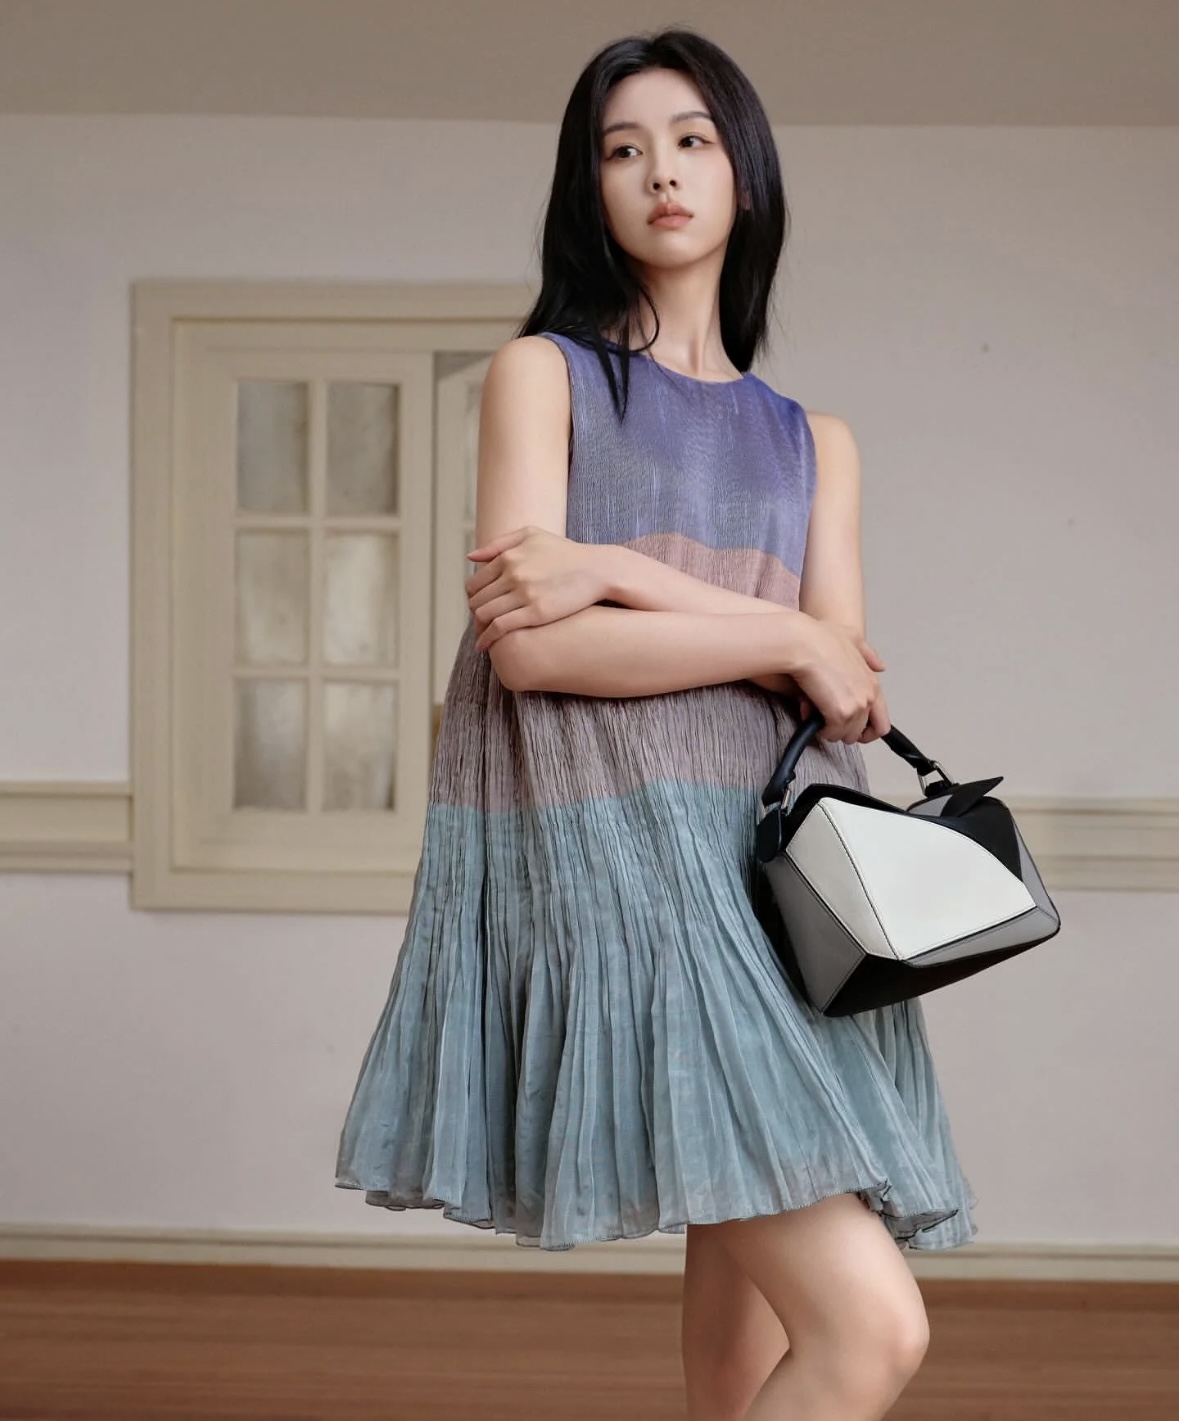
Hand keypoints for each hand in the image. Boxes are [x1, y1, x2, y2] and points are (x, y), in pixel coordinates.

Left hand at [466, 527, 606, 649]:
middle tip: (481, 623)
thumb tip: (471, 556)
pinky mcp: (536, 613)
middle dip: (475, 614)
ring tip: (483, 634)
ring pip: (484, 614)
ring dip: (479, 627)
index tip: (480, 606)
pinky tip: (484, 645)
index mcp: (508, 556)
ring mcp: (523, 593)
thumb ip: (499, 543)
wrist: (597, 569)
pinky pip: (500, 627)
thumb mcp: (532, 535)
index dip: (473, 598)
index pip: (474, 583)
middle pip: (477, 600)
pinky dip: (487, 638)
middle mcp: (512, 573)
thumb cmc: (566, 553)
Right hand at [792, 618, 890, 744]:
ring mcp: (857, 706)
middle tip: (827, 720)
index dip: (865, 730)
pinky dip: (818, 728)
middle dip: (845, 730)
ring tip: (813, 710)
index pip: (881, 722)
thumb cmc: (818, 638)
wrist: (801, 643)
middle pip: (864, 733)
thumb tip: (880, 666)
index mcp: (872, 682)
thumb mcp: (851, 638)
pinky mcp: (841, 714)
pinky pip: (832, 733)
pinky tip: (808, 711)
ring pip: (846, 735)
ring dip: (829, 728)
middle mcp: (869, 696)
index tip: (851, 729)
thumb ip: (867, 653)